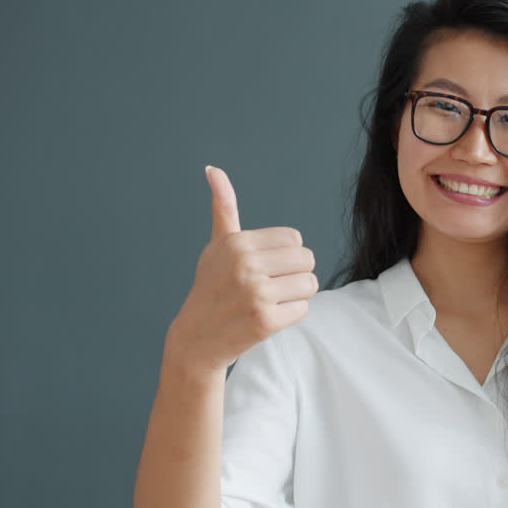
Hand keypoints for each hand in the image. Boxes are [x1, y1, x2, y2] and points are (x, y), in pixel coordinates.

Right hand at [166, 165, 316, 372]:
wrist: (197, 339)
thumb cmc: (211, 287)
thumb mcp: (216, 246)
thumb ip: (224, 208)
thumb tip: (213, 169)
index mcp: (237, 243)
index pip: (294, 238)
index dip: (285, 255)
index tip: (264, 267)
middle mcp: (245, 265)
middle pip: (307, 259)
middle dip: (294, 274)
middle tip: (269, 286)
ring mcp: (255, 293)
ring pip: (309, 284)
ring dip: (295, 295)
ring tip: (269, 301)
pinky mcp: (265, 320)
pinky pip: (303, 308)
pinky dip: (290, 315)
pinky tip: (267, 317)